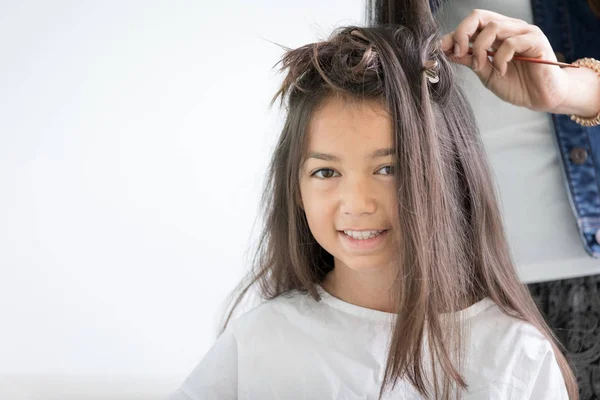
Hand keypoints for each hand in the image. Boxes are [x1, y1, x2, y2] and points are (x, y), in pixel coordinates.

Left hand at [440, 9, 569, 113]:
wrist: (541, 98)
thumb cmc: (516, 85)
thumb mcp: (485, 73)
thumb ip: (470, 61)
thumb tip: (448, 52)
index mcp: (495, 35)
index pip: (472, 23)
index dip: (454, 34)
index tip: (442, 49)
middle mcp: (509, 28)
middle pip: (479, 16)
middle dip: (463, 33)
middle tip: (459, 53)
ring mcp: (523, 32)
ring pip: (493, 27)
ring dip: (480, 48)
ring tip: (481, 67)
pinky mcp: (535, 40)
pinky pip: (511, 42)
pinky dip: (500, 58)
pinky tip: (502, 71)